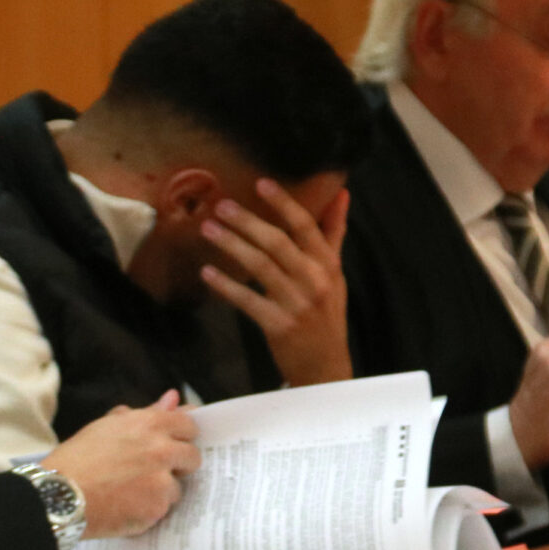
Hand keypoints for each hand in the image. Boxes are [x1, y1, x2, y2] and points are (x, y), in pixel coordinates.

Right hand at [46, 392, 197, 538]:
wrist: (59, 496)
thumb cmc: (77, 459)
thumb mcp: (107, 427)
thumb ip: (146, 413)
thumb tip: (172, 398)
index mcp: (149, 424)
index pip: (189, 424)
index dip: (182, 435)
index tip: (174, 442)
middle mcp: (161, 450)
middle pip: (192, 457)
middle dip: (178, 465)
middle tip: (153, 472)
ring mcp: (162, 481)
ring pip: (178, 487)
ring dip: (161, 491)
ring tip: (131, 493)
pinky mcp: (157, 508)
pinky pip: (164, 510)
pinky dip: (149, 511)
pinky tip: (127, 508)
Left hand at [198, 180, 352, 385]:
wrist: (325, 366)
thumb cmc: (326, 314)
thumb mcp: (335, 273)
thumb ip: (334, 232)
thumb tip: (341, 193)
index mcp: (327, 264)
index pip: (305, 226)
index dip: (283, 203)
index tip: (261, 183)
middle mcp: (314, 280)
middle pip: (278, 242)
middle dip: (247, 221)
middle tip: (222, 205)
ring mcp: (296, 304)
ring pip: (260, 266)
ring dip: (231, 245)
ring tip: (208, 230)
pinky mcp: (278, 325)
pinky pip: (247, 300)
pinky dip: (226, 286)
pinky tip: (207, 273)